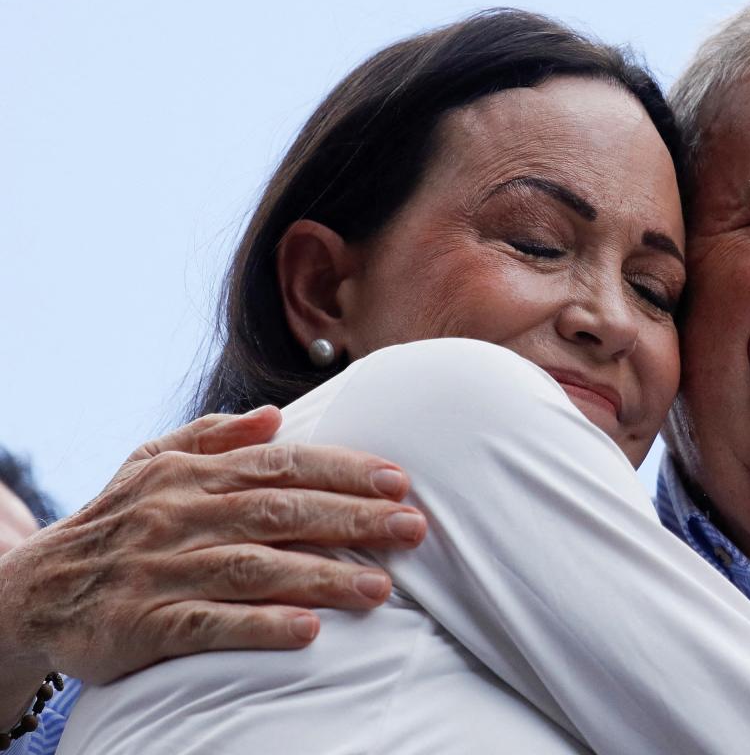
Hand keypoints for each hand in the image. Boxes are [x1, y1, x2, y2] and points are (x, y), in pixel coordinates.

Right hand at [0, 407, 425, 710]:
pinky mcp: (144, 625)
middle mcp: (181, 515)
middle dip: (354, 519)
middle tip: (413, 529)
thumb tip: (276, 415)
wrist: (31, 591)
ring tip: (381, 589)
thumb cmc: (117, 522)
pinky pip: (209, 625)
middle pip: (281, 512)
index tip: (400, 482)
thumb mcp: (152, 464)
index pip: (283, 465)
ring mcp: (163, 570)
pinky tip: (308, 632)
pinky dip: (259, 627)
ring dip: (322, 577)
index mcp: (193, 475)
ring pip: (254, 568)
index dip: (344, 471)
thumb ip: (214, 437)